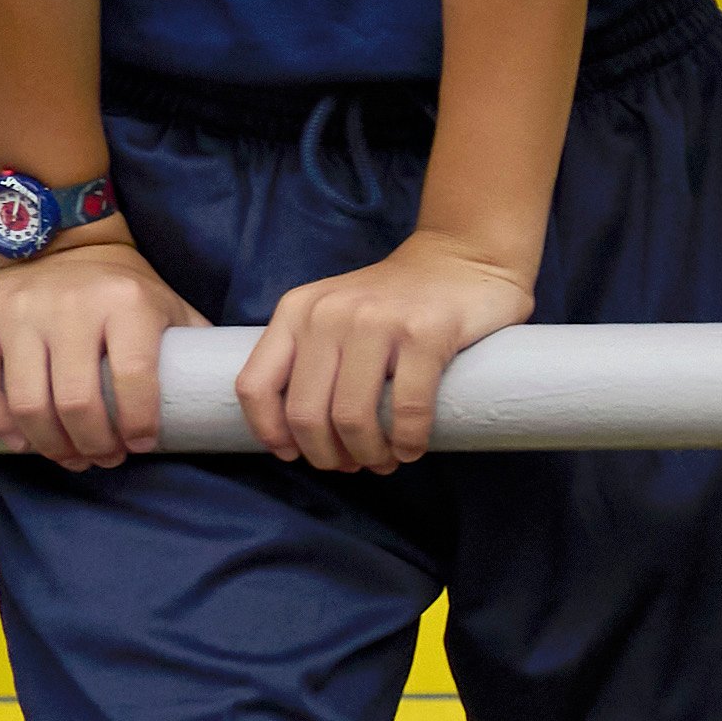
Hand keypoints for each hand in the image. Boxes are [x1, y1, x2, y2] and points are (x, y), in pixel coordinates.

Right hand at [0, 228, 192, 475]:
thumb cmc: (126, 292)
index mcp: (127, 301)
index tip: (141, 446)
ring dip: (50, 444)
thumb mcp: (169, 307)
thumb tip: (226, 402)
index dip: (138, 424)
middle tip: (103, 459)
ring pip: (28, 402)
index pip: (133, 378)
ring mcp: (19, 307)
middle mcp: (70, 303)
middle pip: (76, 402)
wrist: (64, 245)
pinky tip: (21, 440)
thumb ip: (193, 349)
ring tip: (70, 456)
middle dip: (93, 444)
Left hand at [239, 228, 533, 474]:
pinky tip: (413, 449)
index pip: (256, 385)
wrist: (465, 256)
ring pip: (351, 417)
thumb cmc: (398, 299)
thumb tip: (300, 432)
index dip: (270, 433)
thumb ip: (310, 352)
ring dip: (368, 454)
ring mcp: (377, 321)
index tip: (294, 454)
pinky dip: (408, 442)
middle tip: (351, 464)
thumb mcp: (334, 311)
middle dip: (327, 455)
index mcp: (297, 310)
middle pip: (305, 413)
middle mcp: (329, 313)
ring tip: (384, 460)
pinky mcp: (426, 332)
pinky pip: (406, 407)